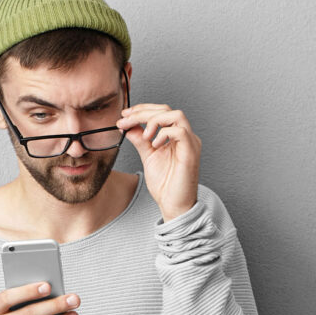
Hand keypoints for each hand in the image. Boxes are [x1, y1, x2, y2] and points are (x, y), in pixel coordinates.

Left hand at [117, 104, 201, 221]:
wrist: (173, 205)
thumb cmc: (165, 184)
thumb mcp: (148, 156)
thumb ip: (140, 140)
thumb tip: (128, 126)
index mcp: (176, 136)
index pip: (161, 112)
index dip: (142, 110)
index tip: (124, 115)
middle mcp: (185, 136)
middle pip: (167, 109)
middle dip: (143, 112)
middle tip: (126, 120)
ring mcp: (190, 143)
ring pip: (176, 115)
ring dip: (154, 120)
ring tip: (143, 134)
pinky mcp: (191, 152)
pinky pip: (180, 132)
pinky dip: (163, 134)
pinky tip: (154, 144)